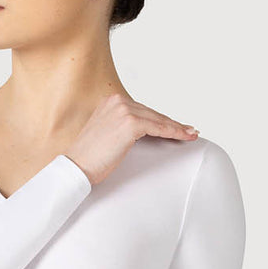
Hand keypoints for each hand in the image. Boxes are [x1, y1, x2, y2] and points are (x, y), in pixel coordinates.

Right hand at [65, 93, 198, 186]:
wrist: (77, 167)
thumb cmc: (88, 157)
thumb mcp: (105, 134)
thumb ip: (121, 127)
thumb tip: (143, 131)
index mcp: (110, 101)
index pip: (142, 110)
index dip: (160, 119)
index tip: (175, 125)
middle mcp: (117, 101)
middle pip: (152, 113)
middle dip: (171, 123)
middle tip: (188, 129)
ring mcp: (123, 110)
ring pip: (158, 119)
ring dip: (176, 127)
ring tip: (190, 133)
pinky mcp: (130, 123)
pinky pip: (158, 127)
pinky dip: (173, 132)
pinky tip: (184, 136)